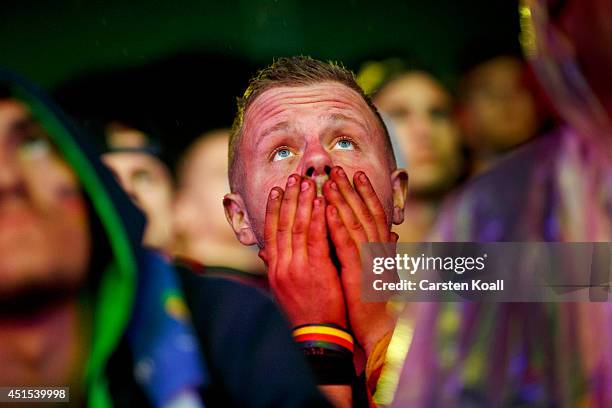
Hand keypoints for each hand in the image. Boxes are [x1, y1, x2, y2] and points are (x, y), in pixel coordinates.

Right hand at [261, 174, 346, 327]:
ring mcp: (297, 266)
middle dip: (288, 198)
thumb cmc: (305, 312)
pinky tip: (321, 203)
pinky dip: (318, 219)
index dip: (274, 209)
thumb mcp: (283, 289)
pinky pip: (316, 239)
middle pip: (283, 224)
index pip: (271, 232)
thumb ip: (275, 266)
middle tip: (294, 177)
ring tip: (308, 182)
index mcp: (275, 268)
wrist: (316, 336)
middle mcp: (282, 264)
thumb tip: (264, 251)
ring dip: (303, 202)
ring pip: (298, 227)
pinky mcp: (315, 270)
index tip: (277, 190)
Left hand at [323, 166, 396, 355]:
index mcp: (383, 250)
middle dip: (352, 189)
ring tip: (331, 181)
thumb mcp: (383, 272)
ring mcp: (370, 260)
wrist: (379, 330)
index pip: (375, 214)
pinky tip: (329, 210)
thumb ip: (386, 252)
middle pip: (365, 212)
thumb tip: (394, 236)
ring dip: (343, 200)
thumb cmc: (377, 302)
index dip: (366, 193)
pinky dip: (339, 225)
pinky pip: (348, 244)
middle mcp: (379, 250)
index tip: (357, 175)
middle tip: (338, 168)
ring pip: (356, 222)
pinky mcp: (360, 272)